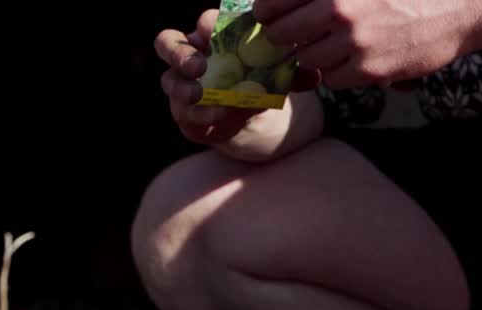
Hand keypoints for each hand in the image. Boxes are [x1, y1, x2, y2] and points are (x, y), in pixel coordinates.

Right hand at [155, 11, 322, 144]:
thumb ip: (291, 74)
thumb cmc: (256, 81)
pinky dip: (200, 114)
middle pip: (167, 42)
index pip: (204, 22)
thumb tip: (315, 76)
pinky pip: (182, 111)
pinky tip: (217, 115)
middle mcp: (189, 55)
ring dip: (183, 88)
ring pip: (168, 80)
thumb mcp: (275, 76)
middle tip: (199, 64)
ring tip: (200, 95)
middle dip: (180, 53)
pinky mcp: (181, 110)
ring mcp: (180, 83)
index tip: (220, 32)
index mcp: (213, 37)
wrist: (244, 114)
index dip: (209, 24)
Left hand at [253, 0, 481, 88]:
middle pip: (281, 34)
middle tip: (290, 36)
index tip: (267, 14)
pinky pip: (332, 78)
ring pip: (306, 60)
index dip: (266, 10)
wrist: (462, 7)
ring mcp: (353, 41)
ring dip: (314, 55)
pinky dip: (338, 72)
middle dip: (283, 37)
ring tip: (335, 43)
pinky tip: (356, 57)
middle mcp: (339, 8)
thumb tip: (283, 4)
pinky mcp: (368, 69)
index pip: (273, 1)